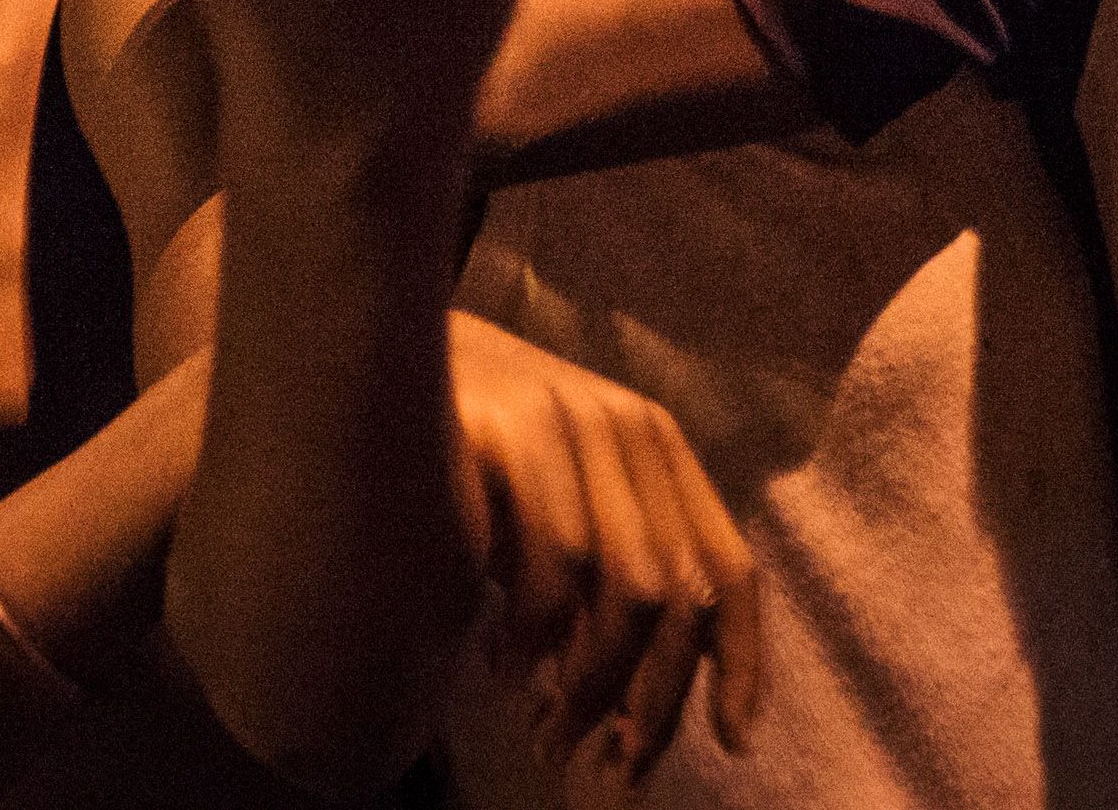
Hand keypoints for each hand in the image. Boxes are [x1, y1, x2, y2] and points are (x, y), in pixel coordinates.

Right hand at [448, 314, 760, 777]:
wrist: (374, 352)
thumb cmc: (471, 457)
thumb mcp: (557, 512)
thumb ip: (603, 582)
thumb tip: (635, 716)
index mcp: (657, 447)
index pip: (730, 568)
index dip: (742, 662)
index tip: (732, 741)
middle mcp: (630, 428)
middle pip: (680, 597)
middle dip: (649, 703)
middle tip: (607, 765)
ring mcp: (574, 422)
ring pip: (629, 591)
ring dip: (588, 686)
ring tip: (545, 727)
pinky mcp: (516, 431)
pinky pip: (557, 564)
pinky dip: (535, 637)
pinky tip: (501, 663)